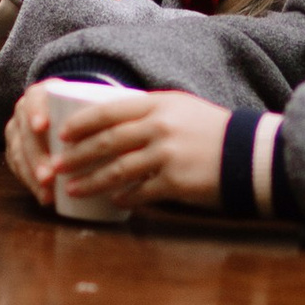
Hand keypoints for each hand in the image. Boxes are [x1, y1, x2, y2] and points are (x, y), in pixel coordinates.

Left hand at [5, 83, 229, 212]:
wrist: (249, 153)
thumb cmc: (212, 130)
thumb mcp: (181, 108)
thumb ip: (149, 112)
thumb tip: (113, 122)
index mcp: (158, 104)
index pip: (110, 110)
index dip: (82, 123)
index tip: (62, 134)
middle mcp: (160, 127)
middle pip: (107, 142)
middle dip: (76, 155)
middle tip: (54, 166)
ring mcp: (167, 155)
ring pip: (117, 170)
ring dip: (91, 180)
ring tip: (73, 188)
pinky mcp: (176, 182)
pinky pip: (140, 192)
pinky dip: (124, 197)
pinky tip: (114, 200)